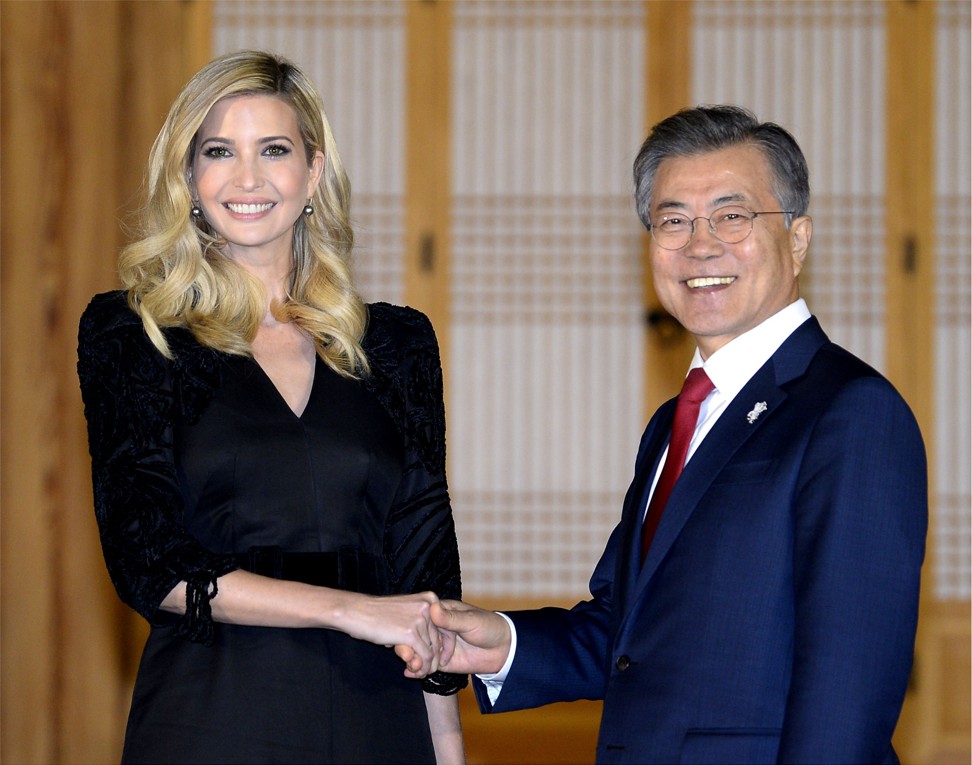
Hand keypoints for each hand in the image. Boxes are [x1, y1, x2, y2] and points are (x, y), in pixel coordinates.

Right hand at [335, 591, 441, 675]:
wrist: (357, 611)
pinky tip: (412, 671)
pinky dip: (420, 667)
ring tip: (417, 673)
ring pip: (432, 651)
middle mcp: (429, 607)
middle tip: (425, 671)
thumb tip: (432, 648)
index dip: (445, 647)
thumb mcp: (406, 611)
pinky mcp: (410, 633)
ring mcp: (420, 620)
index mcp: (430, 599)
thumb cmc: (378, 613)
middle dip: (434, 659)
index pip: (446, 628)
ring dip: (425, 666)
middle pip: (439, 640)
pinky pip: (424, 657)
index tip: (441, 660)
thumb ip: (421, 624)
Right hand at [397, 599, 511, 678]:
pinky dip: (417, 670)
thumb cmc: (489, 627)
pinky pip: (426, 666)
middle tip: (405, 654)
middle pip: (416, 636)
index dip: (411, 626)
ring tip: (410, 665)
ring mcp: (438, 645)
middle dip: (409, 646)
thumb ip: (451, 619)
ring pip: (419, 652)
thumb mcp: (470, 621)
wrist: (503, 649)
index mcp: (442, 612)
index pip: (421, 618)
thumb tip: (433, 608)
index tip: (404, 634)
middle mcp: (437, 628)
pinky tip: (410, 673)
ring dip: (412, 659)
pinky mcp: (442, 661)